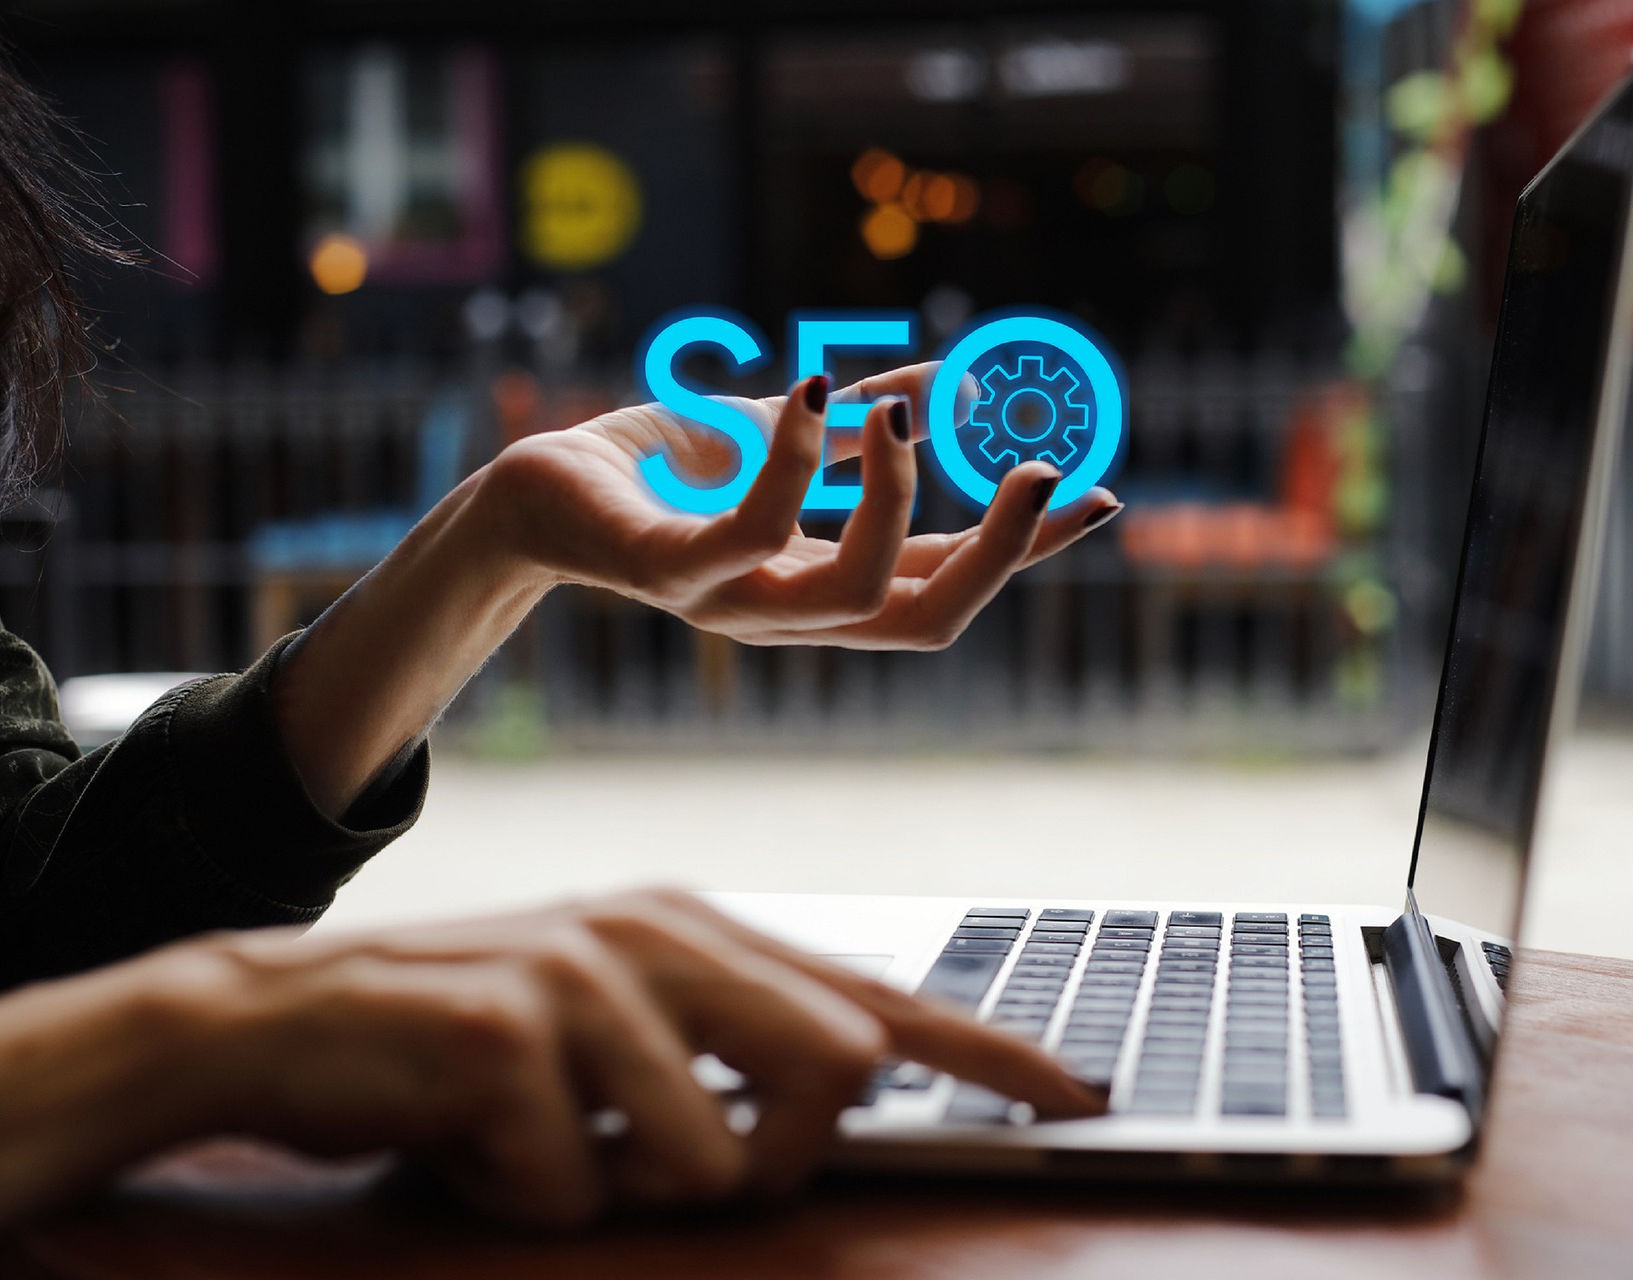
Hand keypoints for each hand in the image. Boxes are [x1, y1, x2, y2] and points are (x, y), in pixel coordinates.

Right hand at [143, 890, 1102, 1225]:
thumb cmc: (465, 1040)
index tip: (1076, 1090)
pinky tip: (470, 1146)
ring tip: (537, 1142)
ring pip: (708, 1159)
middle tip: (651, 1158)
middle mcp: (660, 932)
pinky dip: (523, 1198)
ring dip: (620, 1189)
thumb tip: (850, 1081)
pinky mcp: (505, 1029)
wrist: (277, 1019)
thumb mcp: (612, 1024)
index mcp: (698, 929)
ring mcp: (585, 973)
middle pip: (832, 1073)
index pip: (876, 998)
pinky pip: (575, 1189)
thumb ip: (726, 1045)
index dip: (985, 1049)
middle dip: (767, 1157)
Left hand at [271, 363, 1123, 816]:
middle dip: (1001, 550)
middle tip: (1037, 465)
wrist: (532, 490)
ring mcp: (734, 604)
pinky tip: (812, 388)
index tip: (1100, 496)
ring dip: (900, 499)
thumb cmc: (659, 472)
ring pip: (860, 592)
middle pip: (929, 617)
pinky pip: (756, 531)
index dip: (1028, 551)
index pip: (950, 584)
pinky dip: (797, 460)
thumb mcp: (781, 443)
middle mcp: (792, 614)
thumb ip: (859, 437)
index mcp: (826, 586)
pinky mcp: (672, 571)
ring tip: (900, 414)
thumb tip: (948, 384)